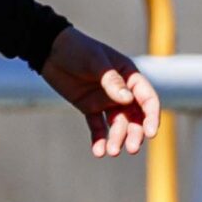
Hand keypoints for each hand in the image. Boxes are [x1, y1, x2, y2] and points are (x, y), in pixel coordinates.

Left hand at [38, 27, 161, 158]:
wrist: (50, 50)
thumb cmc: (77, 49)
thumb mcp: (95, 61)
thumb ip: (111, 81)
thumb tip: (128, 100)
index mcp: (130, 77)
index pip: (147, 99)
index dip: (151, 116)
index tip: (150, 133)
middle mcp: (122, 91)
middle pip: (135, 117)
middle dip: (134, 134)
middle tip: (131, 149)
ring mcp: (106, 101)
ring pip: (118, 125)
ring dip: (117, 139)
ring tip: (112, 151)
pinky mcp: (90, 108)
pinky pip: (98, 127)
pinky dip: (99, 139)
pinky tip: (98, 151)